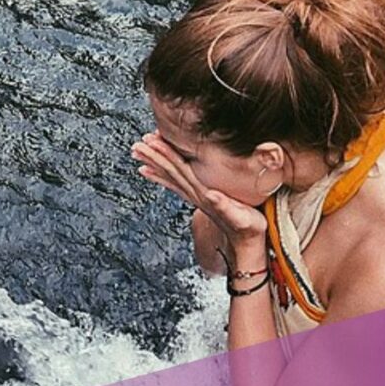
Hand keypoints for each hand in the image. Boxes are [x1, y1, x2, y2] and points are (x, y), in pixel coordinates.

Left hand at [131, 131, 267, 247]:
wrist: (246, 243)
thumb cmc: (247, 228)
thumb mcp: (241, 217)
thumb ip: (225, 206)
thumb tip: (211, 195)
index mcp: (203, 192)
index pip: (179, 169)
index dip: (166, 154)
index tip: (151, 142)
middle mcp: (194, 193)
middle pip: (169, 170)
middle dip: (153, 156)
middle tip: (137, 145)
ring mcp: (194, 196)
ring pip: (169, 176)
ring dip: (153, 164)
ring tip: (138, 153)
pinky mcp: (198, 198)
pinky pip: (174, 184)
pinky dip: (161, 176)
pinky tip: (150, 171)